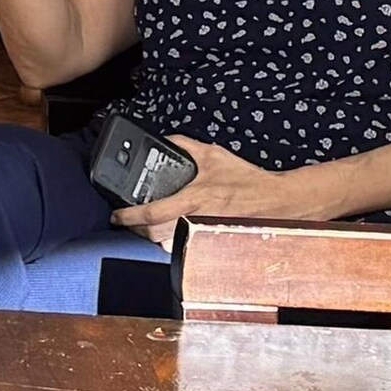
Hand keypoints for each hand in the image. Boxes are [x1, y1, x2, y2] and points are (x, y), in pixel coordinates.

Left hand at [120, 135, 294, 239]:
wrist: (274, 200)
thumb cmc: (245, 179)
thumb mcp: (213, 155)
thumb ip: (184, 146)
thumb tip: (163, 141)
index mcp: (195, 198)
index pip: (153, 213)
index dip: (129, 216)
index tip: (117, 215)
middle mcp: (196, 220)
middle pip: (154, 235)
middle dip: (135, 230)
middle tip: (127, 221)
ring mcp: (203, 235)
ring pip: (167, 245)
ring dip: (151, 238)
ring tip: (144, 227)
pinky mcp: (210, 242)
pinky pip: (183, 248)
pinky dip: (171, 243)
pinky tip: (167, 234)